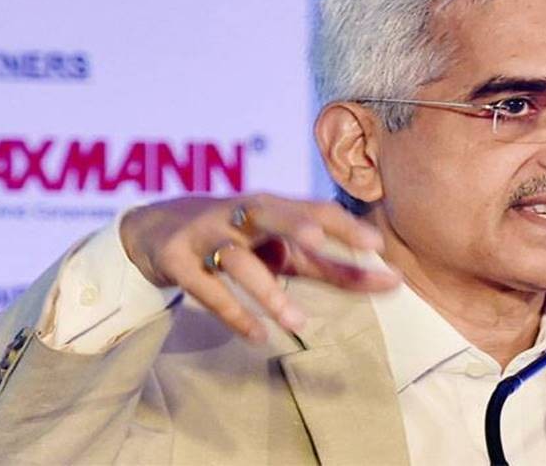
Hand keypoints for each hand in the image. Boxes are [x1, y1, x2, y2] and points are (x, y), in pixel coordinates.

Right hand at [119, 194, 400, 341]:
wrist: (155, 231)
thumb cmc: (239, 239)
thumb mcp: (283, 249)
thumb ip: (331, 265)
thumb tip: (390, 280)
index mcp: (273, 207)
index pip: (313, 209)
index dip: (343, 226)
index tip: (377, 246)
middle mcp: (240, 214)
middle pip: (269, 212)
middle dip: (292, 222)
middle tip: (316, 241)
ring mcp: (206, 236)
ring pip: (236, 259)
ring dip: (266, 291)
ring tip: (298, 324)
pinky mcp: (177, 262)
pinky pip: (205, 289)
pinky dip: (232, 313)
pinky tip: (258, 337)